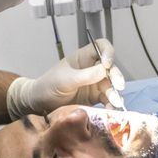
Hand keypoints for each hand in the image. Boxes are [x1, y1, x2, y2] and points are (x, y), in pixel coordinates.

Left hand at [7, 39, 126, 117]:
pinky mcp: (94, 98)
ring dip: (115, 93)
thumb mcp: (65, 80)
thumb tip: (104, 70)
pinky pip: (107, 99)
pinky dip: (111, 104)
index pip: (101, 47)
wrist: (39, 104)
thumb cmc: (48, 86)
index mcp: (83, 58)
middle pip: (110, 68)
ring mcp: (94, 84)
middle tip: (118, 87)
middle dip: (116, 76)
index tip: (107, 64)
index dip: (108, 53)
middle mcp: (92, 69)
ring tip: (116, 103)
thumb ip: (84, 75)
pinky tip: (112, 109)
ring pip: (111, 85)